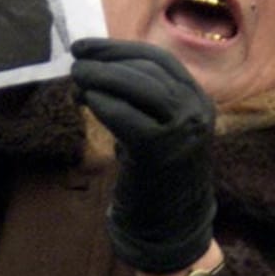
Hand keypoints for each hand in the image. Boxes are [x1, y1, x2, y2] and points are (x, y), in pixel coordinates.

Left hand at [71, 38, 216, 272]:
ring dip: (103, 79)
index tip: (87, 48)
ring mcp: (184, 130)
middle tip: (76, 62)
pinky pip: (129, 117)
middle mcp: (197, 111)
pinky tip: (87, 101)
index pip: (160, 60)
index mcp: (198, 100)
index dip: (119, 49)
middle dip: (108, 61)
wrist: (171, 227)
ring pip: (141, 88)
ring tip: (77, 79)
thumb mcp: (156, 127)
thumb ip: (138, 98)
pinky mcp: (163, 151)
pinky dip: (105, 105)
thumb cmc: (157, 176)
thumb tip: (96, 68)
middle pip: (149, 70)